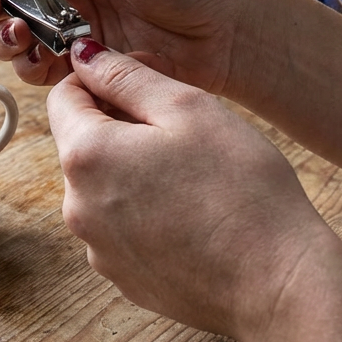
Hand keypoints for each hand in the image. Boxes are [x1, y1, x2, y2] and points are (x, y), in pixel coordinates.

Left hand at [47, 38, 332, 338]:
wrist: (277, 284)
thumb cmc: (242, 189)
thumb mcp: (188, 108)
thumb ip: (127, 77)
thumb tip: (86, 58)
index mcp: (86, 156)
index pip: (64, 96)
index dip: (101, 78)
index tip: (144, 78)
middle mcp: (77, 208)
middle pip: (83, 144)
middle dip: (121, 126)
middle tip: (183, 126)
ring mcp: (98, 250)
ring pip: (104, 188)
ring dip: (134, 170)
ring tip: (195, 175)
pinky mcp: (123, 278)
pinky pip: (122, 229)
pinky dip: (146, 213)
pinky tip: (194, 215)